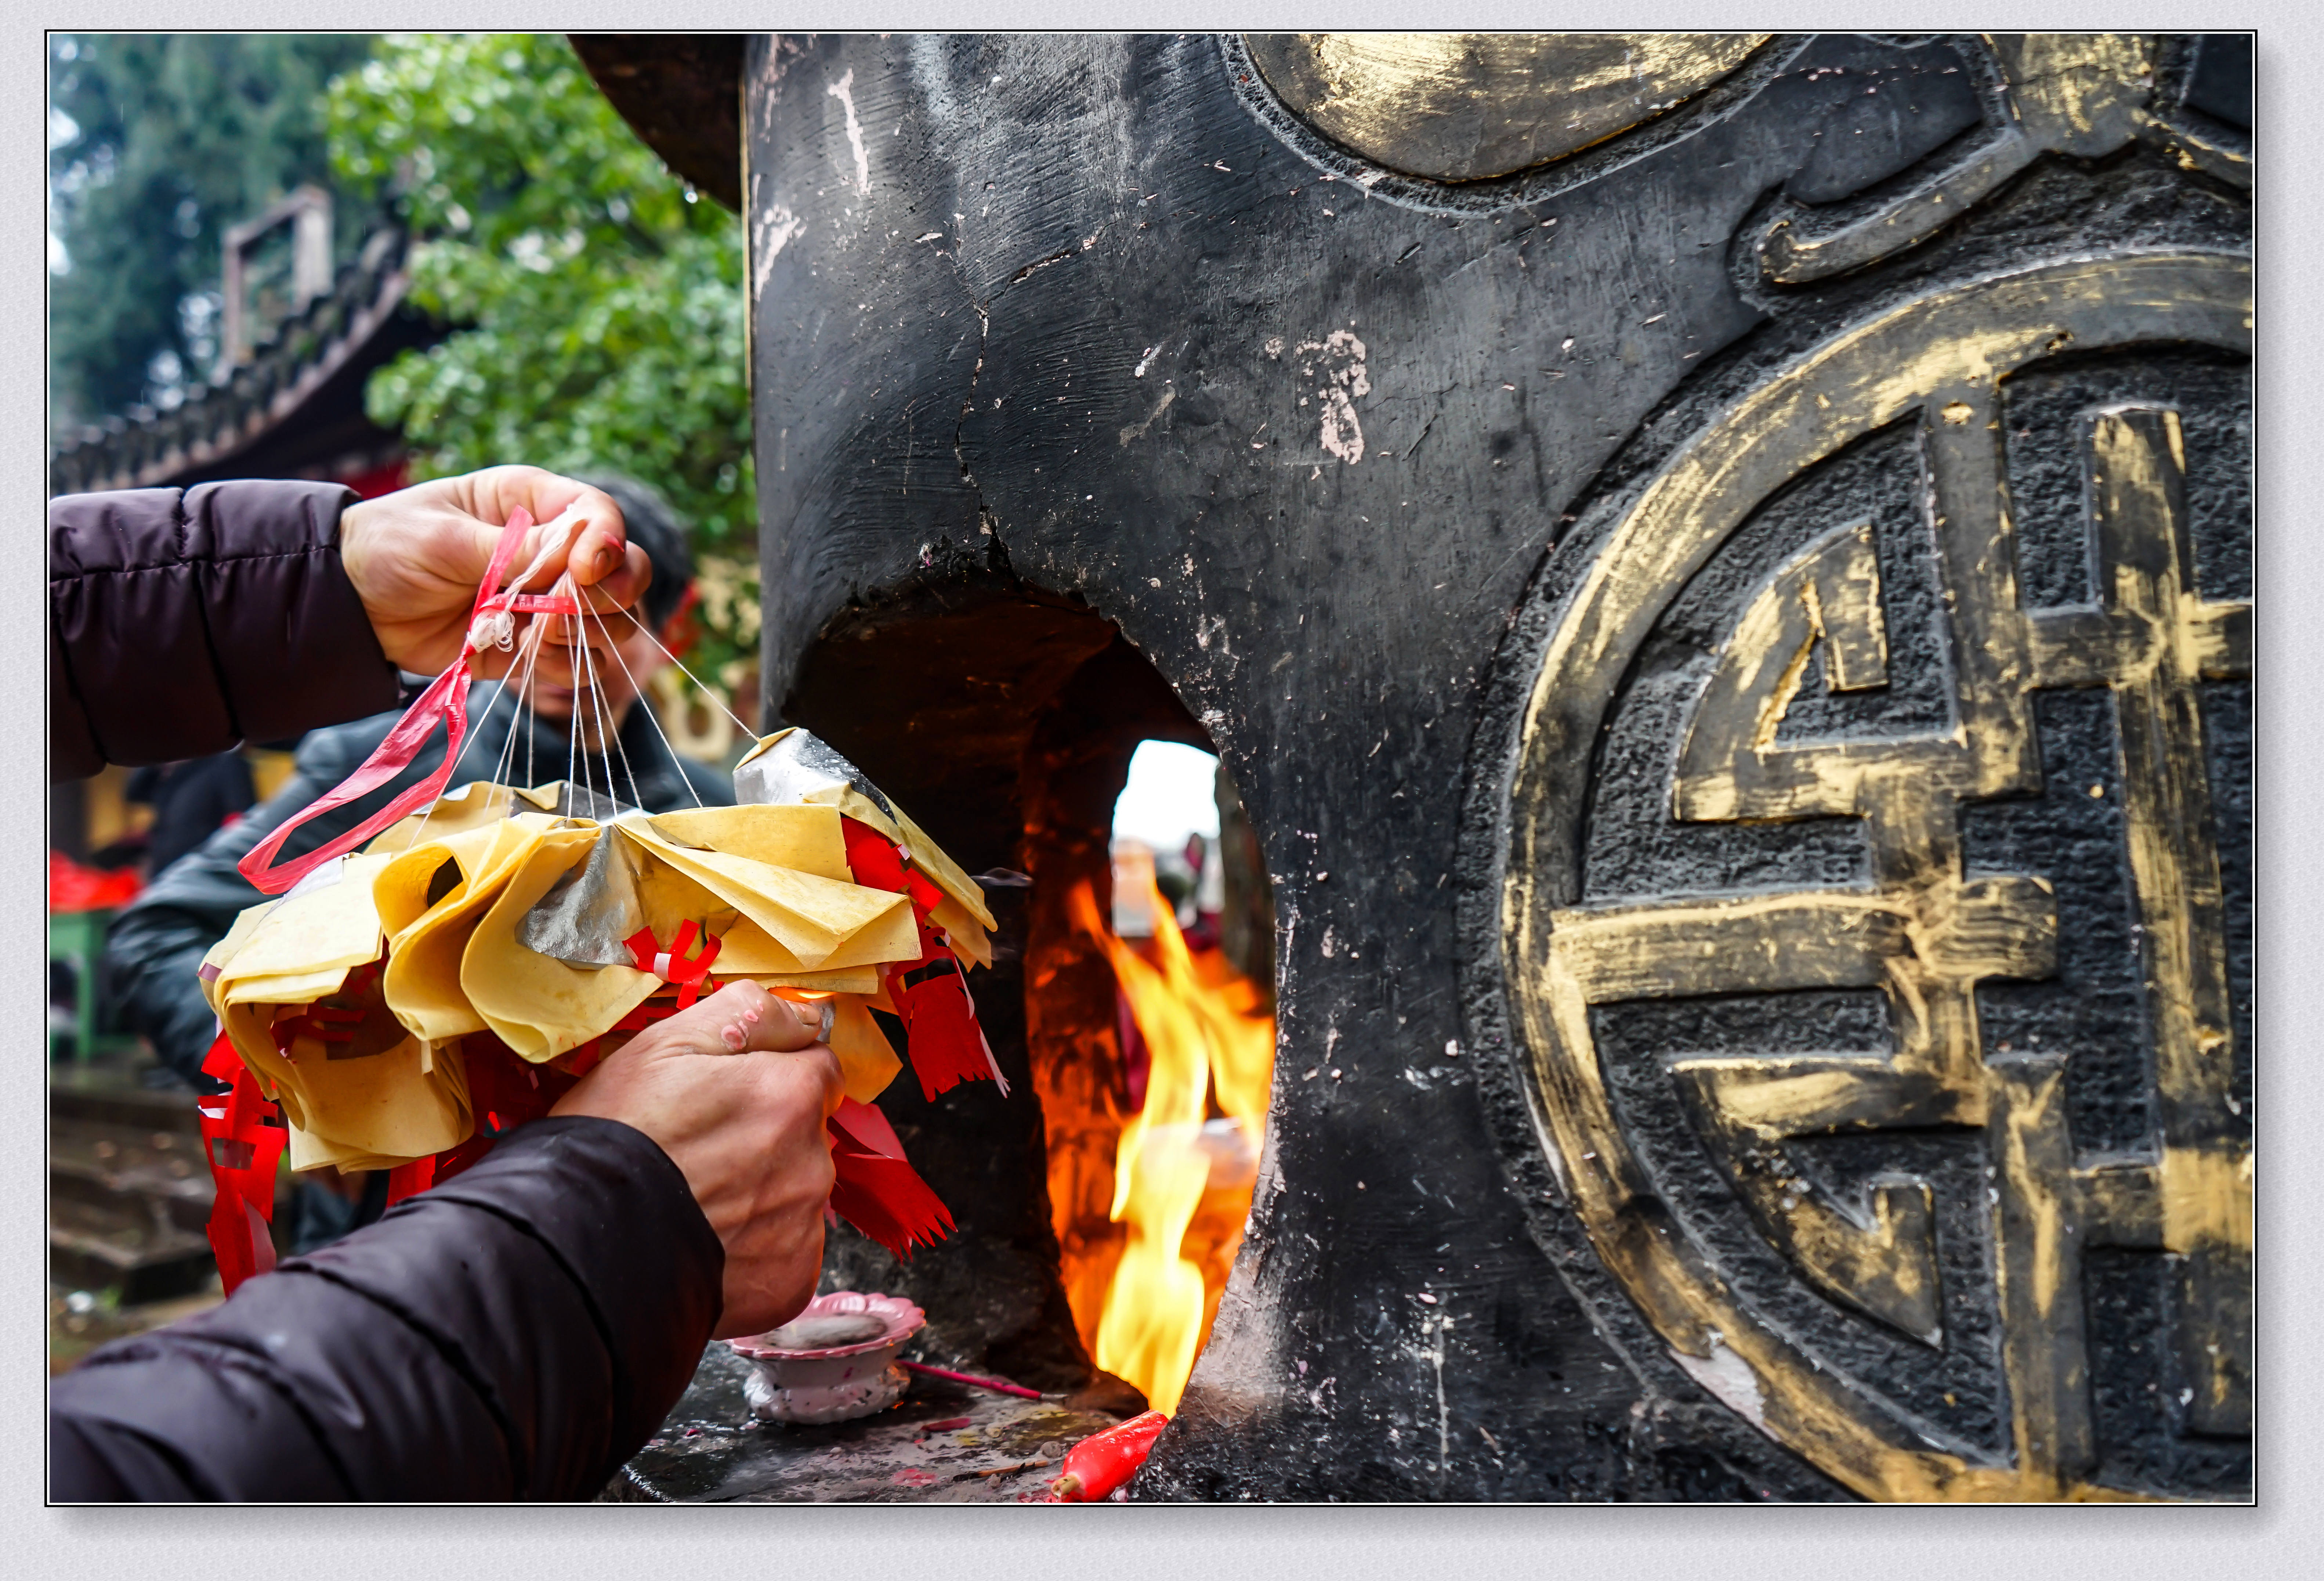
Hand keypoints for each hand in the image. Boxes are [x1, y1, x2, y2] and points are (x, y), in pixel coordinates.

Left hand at [338, 467, 652, 677]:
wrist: (349, 604)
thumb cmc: (389, 546)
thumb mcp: (446, 538)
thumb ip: (516, 550)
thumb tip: (581, 555)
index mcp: (533, 503)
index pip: (600, 516)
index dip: (605, 544)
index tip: (583, 572)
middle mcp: (554, 551)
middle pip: (625, 573)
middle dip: (606, 597)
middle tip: (555, 609)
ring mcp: (548, 602)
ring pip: (613, 624)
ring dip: (584, 637)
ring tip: (532, 636)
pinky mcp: (534, 647)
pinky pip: (581, 664)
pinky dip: (566, 667)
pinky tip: (527, 657)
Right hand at [550, 983, 841, 1339]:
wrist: (579, 1245)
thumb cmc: (615, 1140)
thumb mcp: (666, 1043)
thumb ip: (752, 1014)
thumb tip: (808, 1015)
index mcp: (790, 1096)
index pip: (818, 1070)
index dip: (773, 1076)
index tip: (733, 1095)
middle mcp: (811, 1162)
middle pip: (807, 1134)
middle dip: (766, 1136)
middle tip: (699, 1151)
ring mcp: (802, 1227)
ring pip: (796, 1193)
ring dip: (761, 1193)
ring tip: (695, 1199)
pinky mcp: (789, 1282)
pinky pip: (786, 1253)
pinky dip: (756, 1248)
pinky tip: (707, 1241)